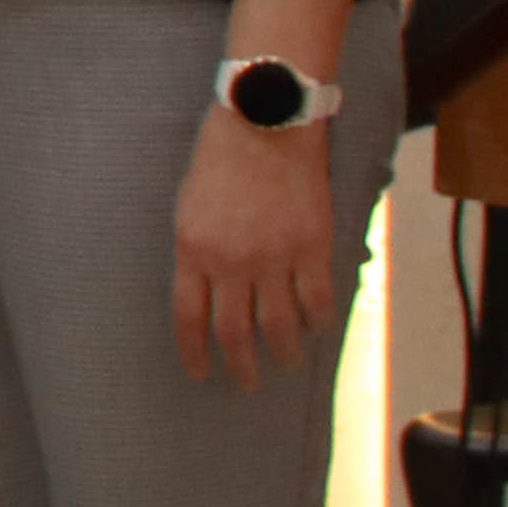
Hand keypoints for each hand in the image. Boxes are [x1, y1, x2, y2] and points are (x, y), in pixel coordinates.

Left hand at [171, 106, 342, 388]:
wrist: (265, 123)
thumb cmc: (220, 158)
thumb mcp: (189, 206)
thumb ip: (197, 252)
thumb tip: (207, 292)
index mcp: (192, 250)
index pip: (188, 317)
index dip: (193, 352)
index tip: (198, 373)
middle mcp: (231, 261)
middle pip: (234, 332)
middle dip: (240, 365)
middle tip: (246, 383)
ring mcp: (274, 256)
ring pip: (278, 324)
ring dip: (284, 352)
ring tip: (286, 364)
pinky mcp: (312, 246)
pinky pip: (316, 299)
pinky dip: (318, 321)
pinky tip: (317, 330)